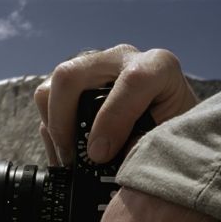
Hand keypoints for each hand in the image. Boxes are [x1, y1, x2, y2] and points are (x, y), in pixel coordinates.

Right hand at [34, 44, 198, 165]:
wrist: (170, 135)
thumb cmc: (174, 140)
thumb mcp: (169, 144)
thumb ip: (143, 148)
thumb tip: (101, 162)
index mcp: (157, 67)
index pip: (132, 80)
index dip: (112, 119)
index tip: (100, 155)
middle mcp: (120, 60)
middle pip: (71, 77)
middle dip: (64, 124)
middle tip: (73, 160)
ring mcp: (92, 70)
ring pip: (50, 89)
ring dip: (53, 130)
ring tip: (69, 161)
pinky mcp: (75, 87)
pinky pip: (46, 104)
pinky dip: (51, 135)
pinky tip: (68, 156)